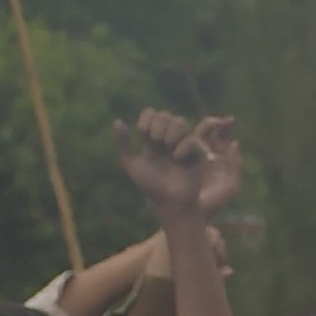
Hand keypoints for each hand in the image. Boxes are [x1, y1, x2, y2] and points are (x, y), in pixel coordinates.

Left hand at [116, 108, 240, 217]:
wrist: (170, 202)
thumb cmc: (151, 186)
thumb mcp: (132, 164)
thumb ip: (123, 144)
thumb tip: (117, 121)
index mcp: (154, 138)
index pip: (151, 113)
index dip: (146, 120)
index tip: (143, 135)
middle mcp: (170, 138)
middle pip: (165, 114)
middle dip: (157, 126)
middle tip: (155, 142)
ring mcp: (184, 144)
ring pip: (179, 122)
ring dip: (170, 133)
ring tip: (167, 148)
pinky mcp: (198, 153)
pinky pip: (191, 140)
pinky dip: (182, 147)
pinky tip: (178, 159)